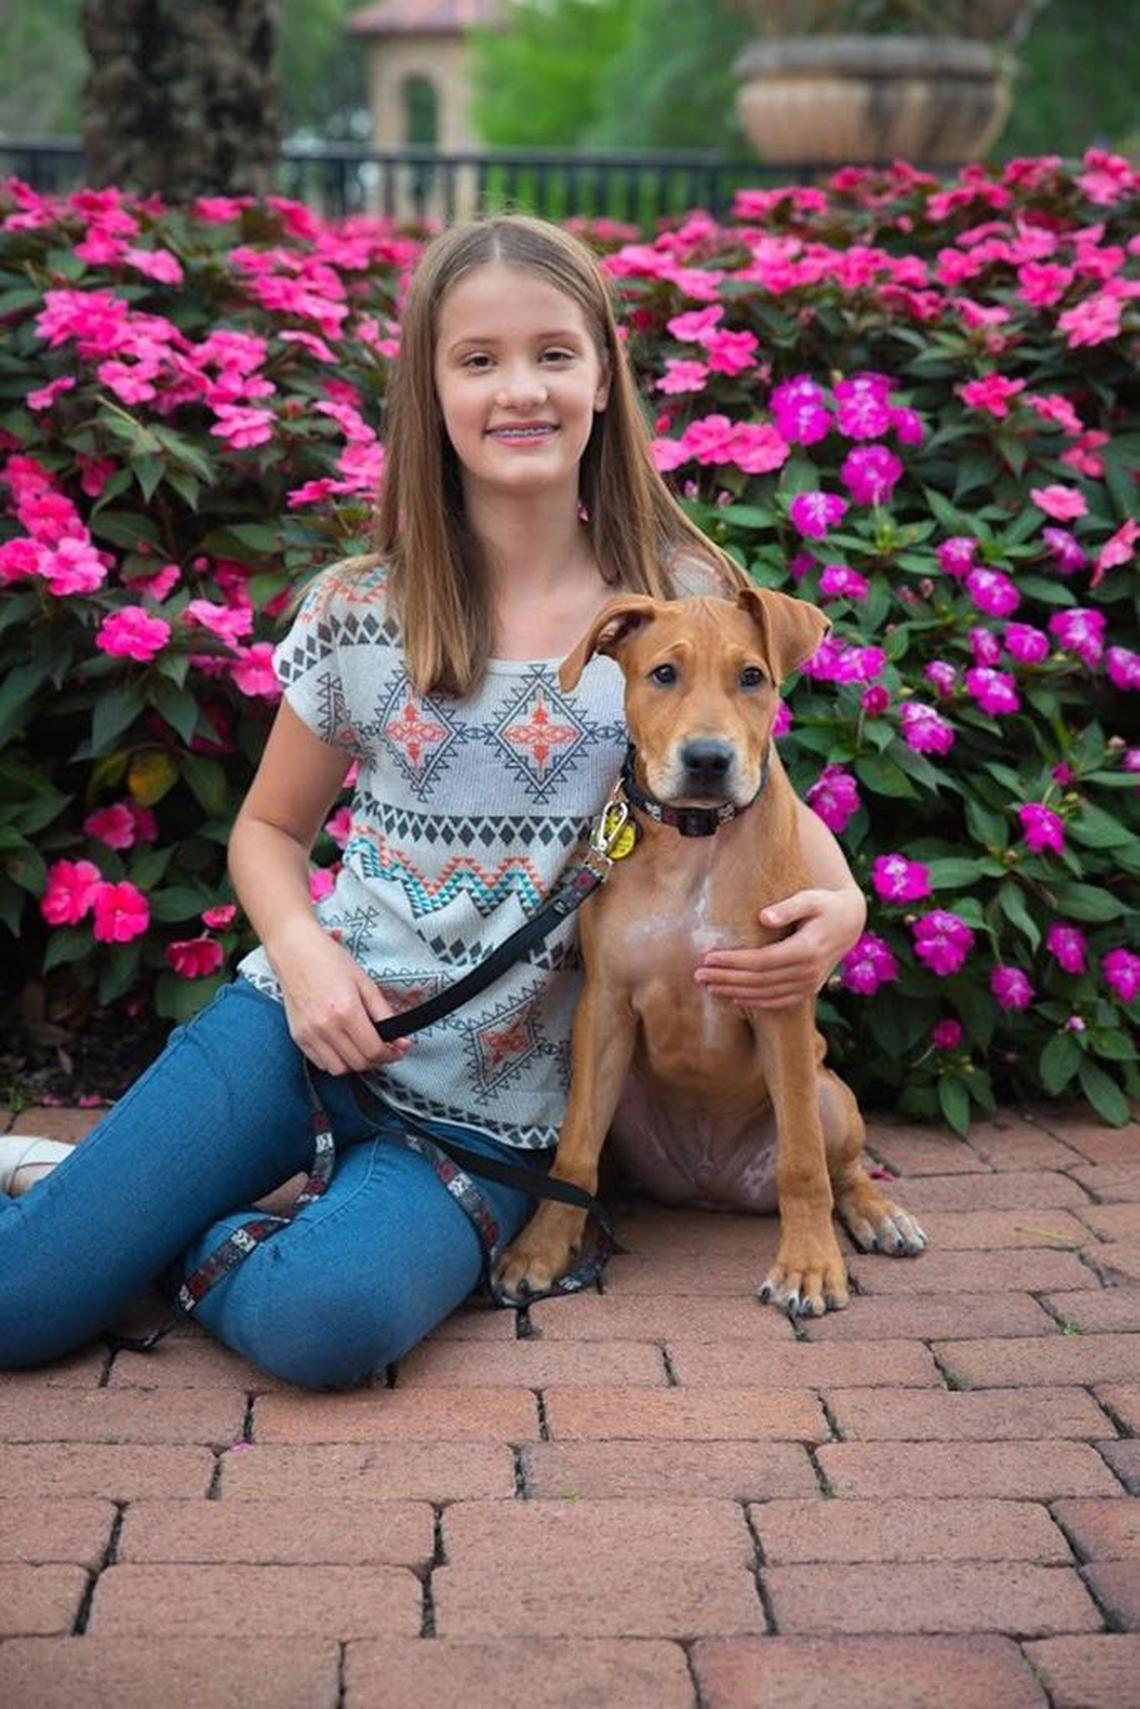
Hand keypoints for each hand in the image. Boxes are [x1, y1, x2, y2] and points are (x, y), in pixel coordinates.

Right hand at [270, 919, 411, 1075]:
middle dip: (377, 1060)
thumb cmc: (329, 960)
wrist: (294, 951)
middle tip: (384, 1047)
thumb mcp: (365, 982)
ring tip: (361, 1046)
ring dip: (355, 1063)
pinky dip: (335, 1060)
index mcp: (346, 1011)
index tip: (398, 1050)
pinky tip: (342, 1044)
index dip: (392, 1055)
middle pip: (359, 1064)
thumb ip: (384, 1013)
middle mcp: (326, 1027)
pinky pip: (321, 1063)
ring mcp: (309, 1034)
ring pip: (339, 1069)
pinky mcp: (297, 1037)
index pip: (374, 1051)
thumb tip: (400, 1039)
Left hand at [694, 886, 865, 1009]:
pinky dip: (755, 1002)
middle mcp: (808, 972)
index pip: (761, 961)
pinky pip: (779, 1002)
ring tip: (709, 986)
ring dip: (735, 992)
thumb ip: (788, 908)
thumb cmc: (825, 905)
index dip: (734, 962)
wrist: (851, 923)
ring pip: (766, 994)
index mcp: (807, 950)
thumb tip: (763, 917)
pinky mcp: (809, 990)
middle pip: (759, 980)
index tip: (708, 957)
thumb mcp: (810, 899)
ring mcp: (809, 984)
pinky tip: (734, 997)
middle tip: (699, 974)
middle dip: (726, 978)